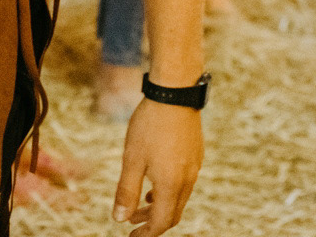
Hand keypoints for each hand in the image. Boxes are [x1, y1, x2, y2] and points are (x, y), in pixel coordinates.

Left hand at [113, 99, 202, 236]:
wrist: (175, 92)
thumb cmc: (149, 125)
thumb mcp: (132, 159)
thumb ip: (126, 191)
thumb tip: (119, 218)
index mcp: (171, 184)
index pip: (161, 222)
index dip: (146, 233)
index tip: (131, 236)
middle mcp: (187, 179)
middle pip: (172, 213)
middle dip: (152, 222)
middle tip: (131, 222)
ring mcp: (195, 167)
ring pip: (179, 198)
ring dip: (160, 205)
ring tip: (141, 201)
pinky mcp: (196, 154)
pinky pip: (185, 183)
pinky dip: (169, 190)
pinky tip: (155, 180)